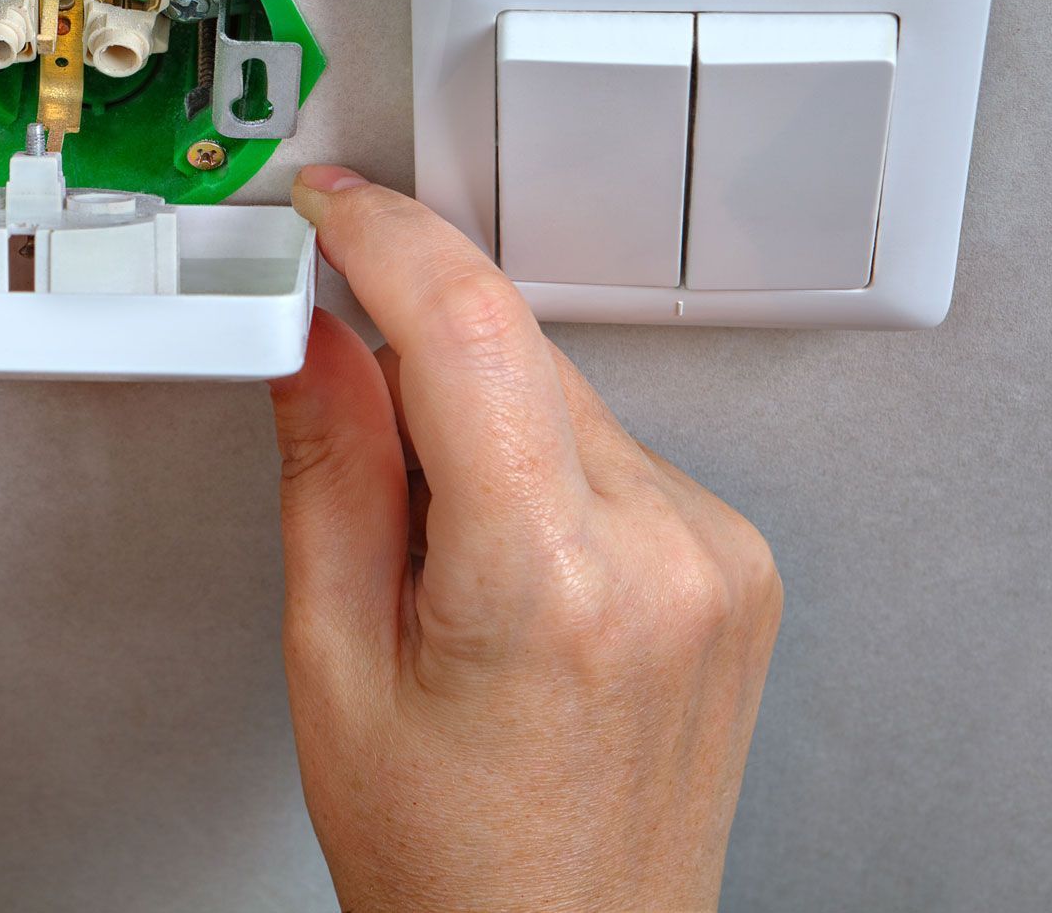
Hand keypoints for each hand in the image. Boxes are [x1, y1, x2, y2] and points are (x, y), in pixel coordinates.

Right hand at [270, 168, 781, 912]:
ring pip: (563, 393)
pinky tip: (505, 562)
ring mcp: (718, 554)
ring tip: (437, 559)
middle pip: (514, 351)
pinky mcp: (736, 561)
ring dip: (479, 416)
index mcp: (549, 580)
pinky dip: (541, 461)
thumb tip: (315, 337)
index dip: (383, 235)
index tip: (330, 205)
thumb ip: (328, 472)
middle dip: (412, 350)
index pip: (466, 326)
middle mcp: (665, 551)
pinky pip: (615, 448)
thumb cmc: (454, 861)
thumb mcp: (334, 663)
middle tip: (342, 420)